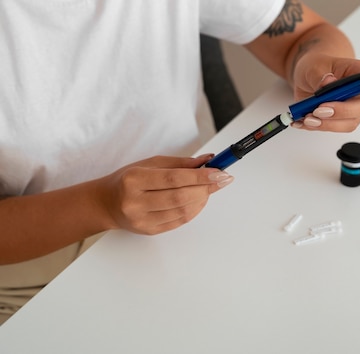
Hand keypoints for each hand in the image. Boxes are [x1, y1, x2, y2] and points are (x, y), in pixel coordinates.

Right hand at [99, 154, 233, 234]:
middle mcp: (136, 201)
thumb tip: (208, 160)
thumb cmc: (129, 179)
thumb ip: (180, 163)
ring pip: (182, 212)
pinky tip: (199, 200)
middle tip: (222, 179)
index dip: (200, 176)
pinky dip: (194, 210)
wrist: (106, 203)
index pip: (174, 179)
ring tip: (210, 188)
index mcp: (134, 179)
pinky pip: (178, 222)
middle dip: (206, 188)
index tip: (219, 171)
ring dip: (202, 199)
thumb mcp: (150, 163)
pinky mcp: (148, 231)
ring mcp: (141, 219)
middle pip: (180, 197)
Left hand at [291, 54, 359, 131]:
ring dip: (327, 124)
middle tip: (320, 109)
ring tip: (308, 118)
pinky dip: (315, 127)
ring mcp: (350, 108)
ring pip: (349, 123)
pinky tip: (301, 121)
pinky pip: (331, 129)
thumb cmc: (316, 67)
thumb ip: (319, 74)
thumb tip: (327, 82)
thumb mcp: (313, 65)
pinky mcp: (337, 120)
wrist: (306, 77)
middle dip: (343, 111)